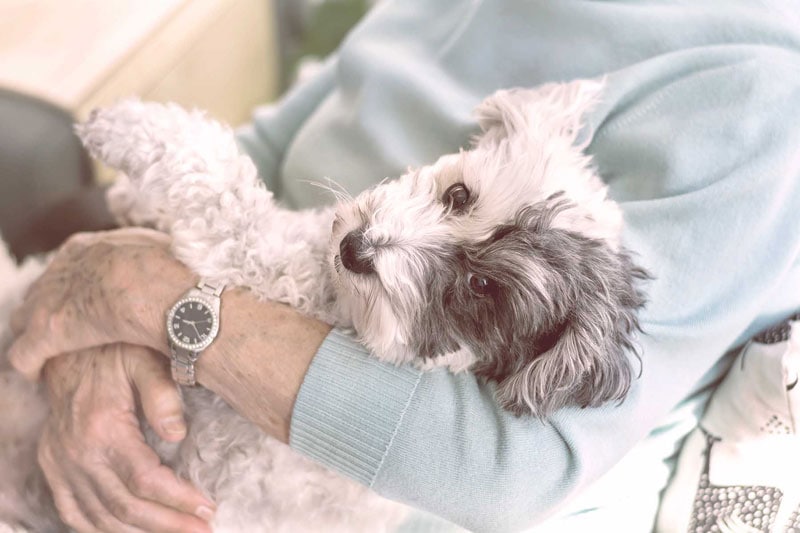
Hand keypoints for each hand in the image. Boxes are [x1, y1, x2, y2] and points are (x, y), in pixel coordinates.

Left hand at [9, 228, 193, 379]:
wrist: (148, 286)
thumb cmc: (160, 268)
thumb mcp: (155, 247)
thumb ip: (146, 252)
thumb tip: (162, 257)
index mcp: (83, 249)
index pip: (66, 266)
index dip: (75, 284)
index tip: (86, 298)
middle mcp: (59, 272)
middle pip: (42, 290)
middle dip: (51, 307)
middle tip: (67, 325)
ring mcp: (48, 301)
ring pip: (25, 318)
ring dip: (35, 334)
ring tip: (49, 352)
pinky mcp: (46, 333)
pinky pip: (24, 354)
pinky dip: (31, 364)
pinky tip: (39, 374)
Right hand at [39, 343, 214, 532]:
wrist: (69, 347)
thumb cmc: (115, 353)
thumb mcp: (145, 361)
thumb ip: (162, 394)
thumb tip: (178, 435)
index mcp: (102, 429)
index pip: (145, 480)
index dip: (179, 500)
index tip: (208, 509)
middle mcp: (76, 454)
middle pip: (124, 507)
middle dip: (167, 524)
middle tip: (203, 529)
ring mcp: (60, 464)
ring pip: (99, 518)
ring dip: (139, 532)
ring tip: (177, 531)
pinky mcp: (52, 466)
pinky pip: (72, 512)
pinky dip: (100, 529)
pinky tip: (129, 531)